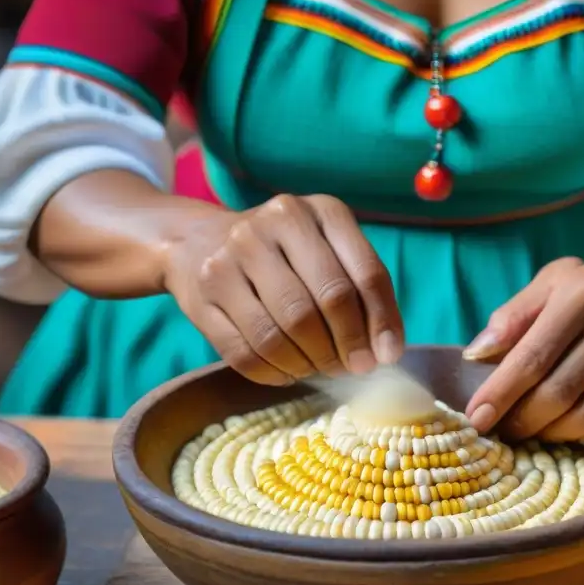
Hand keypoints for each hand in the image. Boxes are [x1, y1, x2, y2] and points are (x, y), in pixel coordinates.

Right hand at [163, 194, 403, 384]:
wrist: (198, 241)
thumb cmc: (284, 254)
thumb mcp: (328, 250)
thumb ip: (362, 291)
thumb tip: (386, 353)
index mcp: (318, 210)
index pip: (364, 273)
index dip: (381, 322)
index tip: (386, 356)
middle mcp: (272, 224)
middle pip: (324, 303)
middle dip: (345, 347)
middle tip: (350, 368)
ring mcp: (231, 257)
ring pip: (282, 334)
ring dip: (309, 364)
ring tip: (317, 367)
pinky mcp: (202, 294)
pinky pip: (245, 353)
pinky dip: (274, 373)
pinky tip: (287, 371)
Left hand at [463, 257, 583, 443]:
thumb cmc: (583, 293)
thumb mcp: (547, 286)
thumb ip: (510, 318)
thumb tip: (475, 355)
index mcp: (583, 291)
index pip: (533, 355)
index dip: (501, 392)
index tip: (476, 419)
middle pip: (559, 391)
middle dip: (522, 419)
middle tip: (501, 429)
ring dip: (549, 432)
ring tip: (529, 429)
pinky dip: (579, 434)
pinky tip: (561, 427)